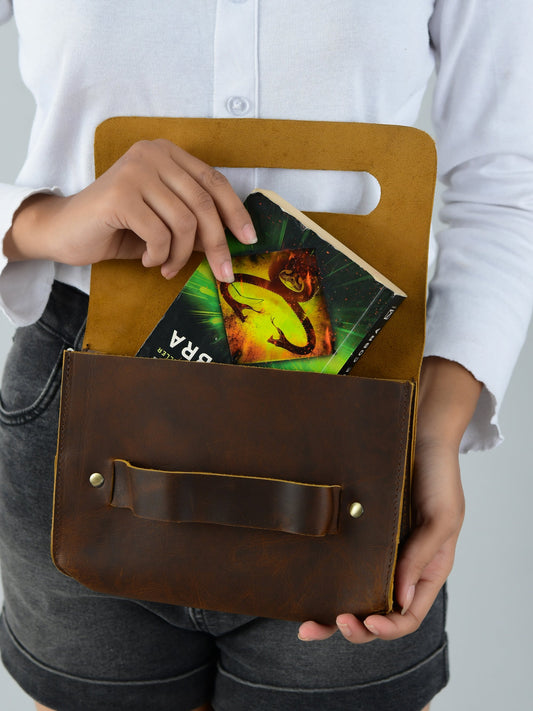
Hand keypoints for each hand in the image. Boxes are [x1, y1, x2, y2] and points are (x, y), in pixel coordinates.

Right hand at [4, 139, 256, 281]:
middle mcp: (152, 154)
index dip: (235, 212)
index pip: (213, 181)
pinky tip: (148, 260)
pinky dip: (159, 256)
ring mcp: (135, 171)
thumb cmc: (117, 227)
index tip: (249, 240)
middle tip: (223, 273)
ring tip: (167, 267)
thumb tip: (232, 238)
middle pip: (203, 204)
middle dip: (218, 245)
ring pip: (184, 223)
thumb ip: (194, 222)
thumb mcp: (164, 223)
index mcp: (166, 154)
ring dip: (180, 256)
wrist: (64, 231)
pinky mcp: (120, 195)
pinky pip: (160, 234)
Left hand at [298, 357, 481, 643]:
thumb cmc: (438, 477)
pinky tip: (307, 587)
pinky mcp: (358, 535)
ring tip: (306, 623)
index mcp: (425, 572)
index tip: (367, 621)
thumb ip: (422, 557)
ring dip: (331, 615)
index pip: (407, 616)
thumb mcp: (441, 518)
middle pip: (376, 614)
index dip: (388, 627)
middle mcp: (398, 569)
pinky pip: (342, 565)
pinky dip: (326, 583)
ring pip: (354, 596)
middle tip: (332, 622)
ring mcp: (376, 553)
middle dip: (354, 627)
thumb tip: (399, 599)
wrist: (419, 438)